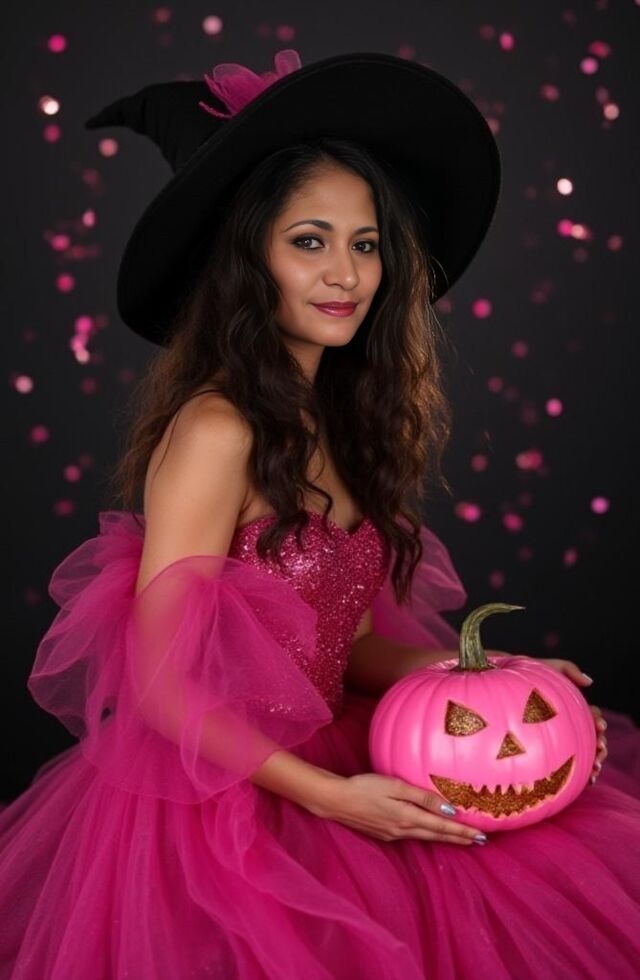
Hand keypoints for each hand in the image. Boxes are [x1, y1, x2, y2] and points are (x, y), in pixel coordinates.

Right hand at [311, 772, 488, 845]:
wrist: (335, 801)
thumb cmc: (364, 787)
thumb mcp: (394, 786)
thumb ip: (421, 797)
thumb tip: (448, 808)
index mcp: (408, 817)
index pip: (442, 827)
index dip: (462, 832)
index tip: (481, 836)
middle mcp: (403, 830)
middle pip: (437, 836)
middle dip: (459, 839)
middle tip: (480, 841)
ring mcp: (393, 834)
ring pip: (426, 837)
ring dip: (445, 838)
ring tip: (461, 839)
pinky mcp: (384, 833)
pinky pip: (413, 836)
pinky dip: (428, 835)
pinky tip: (429, 831)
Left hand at [499, 653, 606, 784]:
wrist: (503, 681)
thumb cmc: (528, 674)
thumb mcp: (549, 667)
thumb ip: (570, 669)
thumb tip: (590, 682)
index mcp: (571, 706)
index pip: (592, 716)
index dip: (598, 723)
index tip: (599, 727)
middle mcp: (568, 723)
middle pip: (593, 737)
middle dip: (601, 746)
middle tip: (600, 752)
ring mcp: (560, 738)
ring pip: (584, 754)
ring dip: (595, 762)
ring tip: (595, 769)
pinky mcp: (550, 750)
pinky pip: (568, 765)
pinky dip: (581, 772)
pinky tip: (586, 780)